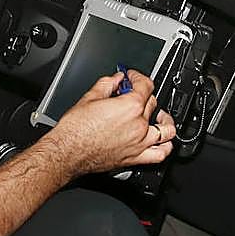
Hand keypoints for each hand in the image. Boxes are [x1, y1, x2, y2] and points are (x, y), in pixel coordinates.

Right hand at [44, 70, 176, 176]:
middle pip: (153, 104)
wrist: (67, 152)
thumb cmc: (75, 130)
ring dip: (165, 121)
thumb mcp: (89, 97)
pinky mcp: (135, 158)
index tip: (132, 77)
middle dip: (143, 95)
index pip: (145, 85)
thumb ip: (106, 84)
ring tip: (158, 117)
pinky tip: (159, 142)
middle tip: (132, 94)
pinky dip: (164, 147)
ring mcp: (139, 143)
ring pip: (166, 131)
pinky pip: (160, 154)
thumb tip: (115, 79)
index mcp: (129, 106)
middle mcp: (138, 125)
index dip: (138, 77)